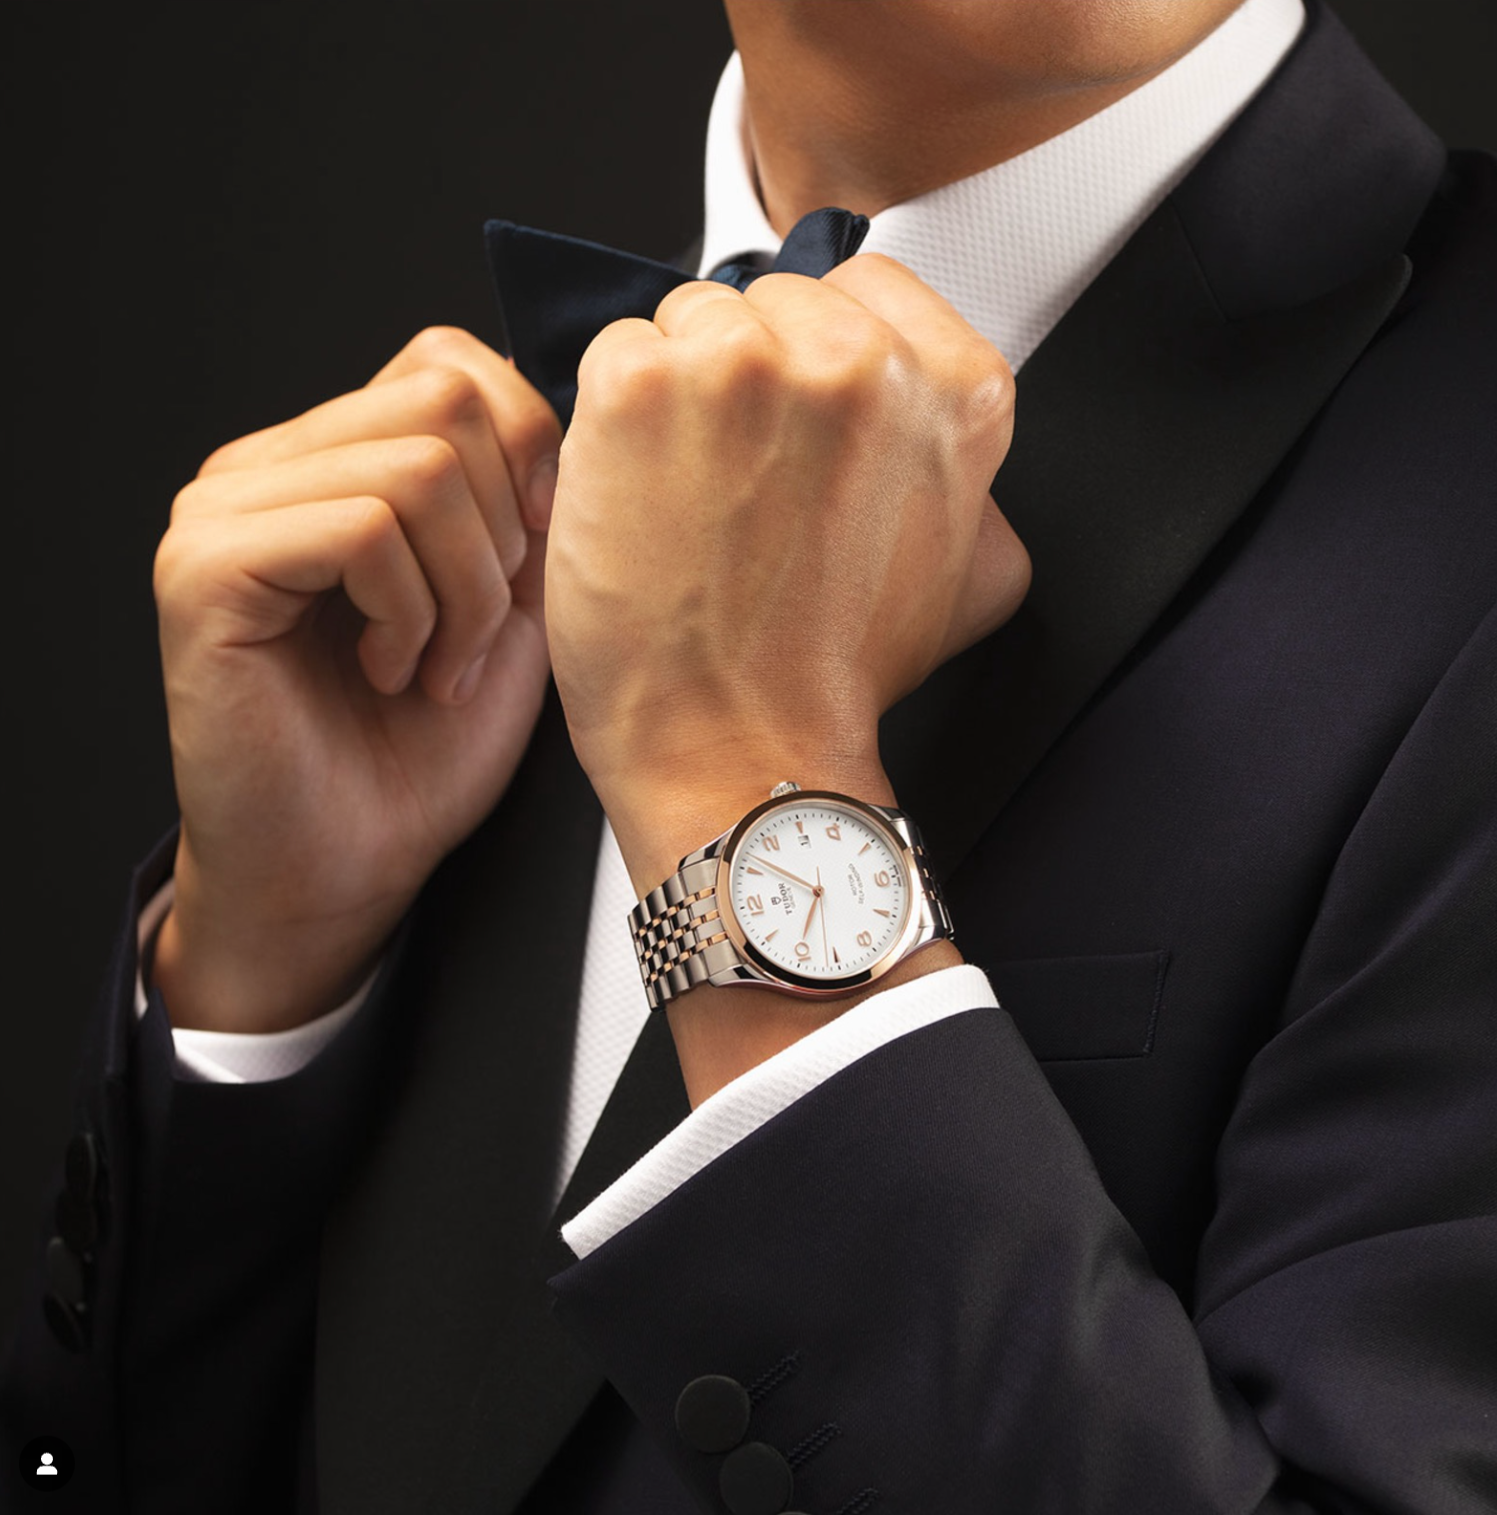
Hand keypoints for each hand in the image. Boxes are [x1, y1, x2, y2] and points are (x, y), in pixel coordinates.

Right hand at [150, 327, 561, 1031]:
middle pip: (444, 402)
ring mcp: (225, 509)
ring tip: (437, 667)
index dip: (526, 453)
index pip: (450, 363)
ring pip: (417, 467)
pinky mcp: (206, 569)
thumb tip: (556, 418)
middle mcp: (269, 466)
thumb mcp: (506, 604)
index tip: (536, 560)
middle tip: (480, 632)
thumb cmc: (422, 749)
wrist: (350, 864)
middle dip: (505, 532)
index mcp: (333, 460)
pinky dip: (412, 613)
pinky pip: (363, 529)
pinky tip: (393, 672)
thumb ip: (519, 501)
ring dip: (465, 591)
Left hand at [546, 253, 1028, 895]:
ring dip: (677, 399)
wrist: (740, 750)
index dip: (814, 358)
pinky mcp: (640, 386)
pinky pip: (614, 356)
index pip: (863, 291)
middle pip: (767, 302)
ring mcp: (746, 364)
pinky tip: (640, 503)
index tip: (796, 427)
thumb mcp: (959, 577)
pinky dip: (612, 424)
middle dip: (744, 379)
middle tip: (741, 488)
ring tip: (691, 505)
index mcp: (954, 390)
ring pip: (688, 324)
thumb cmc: (832, 677)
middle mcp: (859, 360)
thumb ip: (958, 474)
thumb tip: (926, 426)